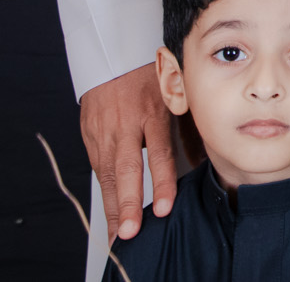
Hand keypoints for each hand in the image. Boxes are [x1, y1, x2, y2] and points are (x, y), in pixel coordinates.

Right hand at [79, 64, 176, 240]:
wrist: (111, 54)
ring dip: (112, 207)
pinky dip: (104, 192)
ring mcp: (103, 130)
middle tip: (130, 232)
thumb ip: (184, 126)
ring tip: (117, 234)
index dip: (160, 182)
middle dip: (127, 203)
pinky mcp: (89, 134)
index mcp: (151, 111)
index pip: (158, 152)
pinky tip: (109, 212)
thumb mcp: (173, 92)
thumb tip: (199, 160)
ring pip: (107, 174)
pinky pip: (97, 167)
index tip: (162, 207)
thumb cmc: (148, 74)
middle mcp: (125, 123)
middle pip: (126, 169)